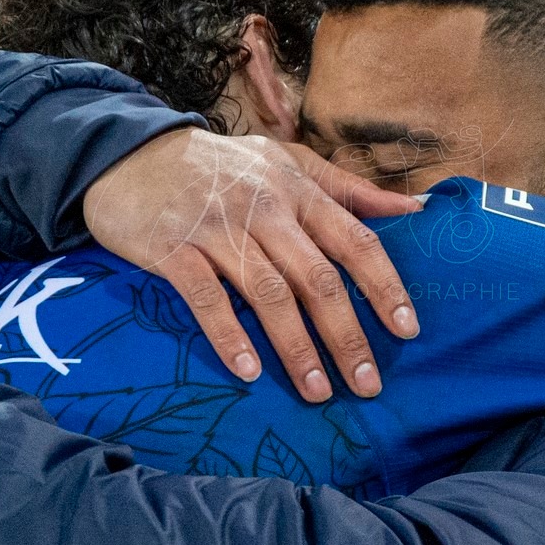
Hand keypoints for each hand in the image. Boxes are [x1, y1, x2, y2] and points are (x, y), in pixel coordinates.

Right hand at [83, 129, 420, 401]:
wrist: (128, 152)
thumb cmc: (219, 165)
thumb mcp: (286, 161)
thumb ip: (348, 188)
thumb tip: (415, 210)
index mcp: (297, 190)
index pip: (354, 241)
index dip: (384, 286)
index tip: (407, 330)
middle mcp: (264, 208)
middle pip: (317, 278)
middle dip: (347, 336)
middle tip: (368, 385)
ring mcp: (217, 228)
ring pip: (268, 295)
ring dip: (297, 349)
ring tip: (318, 392)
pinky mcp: (173, 248)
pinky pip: (207, 299)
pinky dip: (229, 336)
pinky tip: (249, 371)